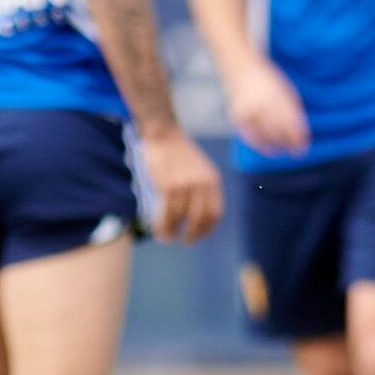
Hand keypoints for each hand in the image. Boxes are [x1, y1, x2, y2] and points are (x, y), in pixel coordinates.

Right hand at [143, 128, 223, 243]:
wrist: (164, 133)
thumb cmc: (178, 152)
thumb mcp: (198, 168)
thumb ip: (201, 187)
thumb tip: (194, 213)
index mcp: (212, 180)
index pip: (215, 212)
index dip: (207, 228)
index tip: (199, 234)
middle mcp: (201, 184)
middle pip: (200, 218)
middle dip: (193, 234)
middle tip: (185, 241)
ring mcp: (184, 185)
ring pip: (181, 218)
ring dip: (173, 231)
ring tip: (167, 237)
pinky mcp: (168, 186)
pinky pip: (166, 213)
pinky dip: (162, 225)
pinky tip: (159, 230)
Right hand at [225, 58, 309, 156]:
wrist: (241, 69)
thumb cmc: (269, 82)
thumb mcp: (285, 91)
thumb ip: (293, 112)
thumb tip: (301, 138)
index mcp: (277, 95)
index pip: (290, 121)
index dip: (298, 137)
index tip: (304, 147)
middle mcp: (261, 103)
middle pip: (279, 130)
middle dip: (290, 144)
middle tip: (298, 153)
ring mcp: (248, 111)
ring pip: (265, 136)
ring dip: (277, 146)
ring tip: (285, 150)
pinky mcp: (237, 117)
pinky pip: (251, 137)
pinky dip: (262, 147)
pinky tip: (271, 150)